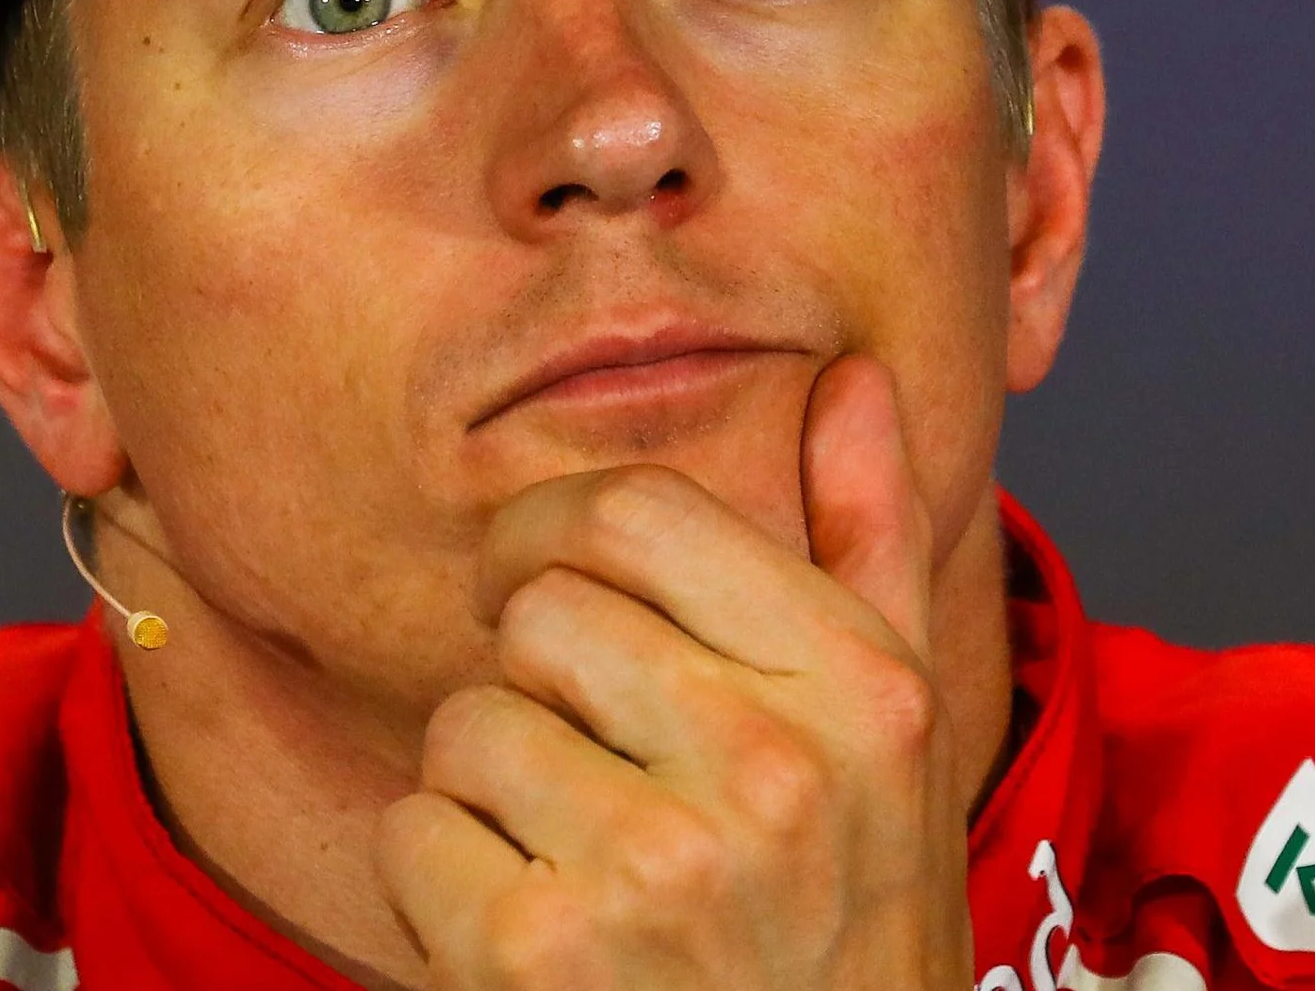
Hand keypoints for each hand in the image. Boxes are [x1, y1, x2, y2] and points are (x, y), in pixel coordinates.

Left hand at [377, 356, 971, 990]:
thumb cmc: (845, 931)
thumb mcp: (898, 743)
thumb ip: (869, 545)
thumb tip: (852, 381)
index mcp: (859, 689)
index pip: (634, 513)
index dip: (552, 537)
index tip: (546, 592)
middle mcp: (771, 765)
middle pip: (535, 612)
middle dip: (535, 687)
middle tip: (593, 780)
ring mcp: (654, 863)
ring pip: (465, 722)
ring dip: (489, 797)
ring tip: (576, 872)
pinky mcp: (537, 951)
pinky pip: (416, 831)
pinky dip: (444, 890)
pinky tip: (531, 944)